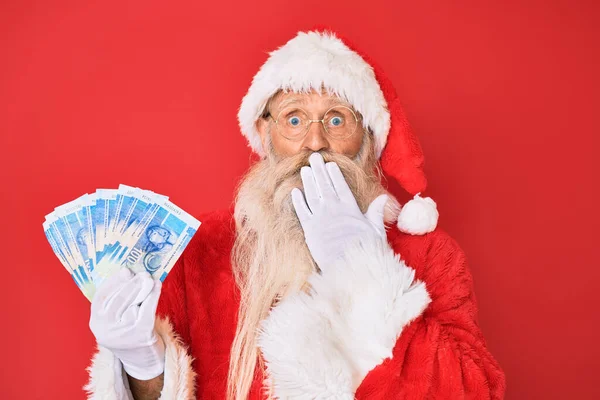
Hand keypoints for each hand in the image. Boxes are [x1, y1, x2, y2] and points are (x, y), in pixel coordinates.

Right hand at [89, 268, 164, 379]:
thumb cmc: (128, 331)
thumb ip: (116, 300)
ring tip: (150, 278)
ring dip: (144, 287)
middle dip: (132, 283)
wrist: (140, 360)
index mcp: (95, 323)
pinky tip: (158, 285)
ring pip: (134, 304)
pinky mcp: (141, 335)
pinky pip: (148, 309)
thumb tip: (129, 272)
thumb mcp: (115, 319)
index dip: (113, 282)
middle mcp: (106, 330)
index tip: (125, 270)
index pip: (101, 298)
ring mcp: (124, 334)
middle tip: (142, 273)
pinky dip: (154, 295)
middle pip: (119, 299)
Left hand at [291, 152, 388, 269]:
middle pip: (324, 185)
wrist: (349, 266)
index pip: (341, 186)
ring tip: (305, 169)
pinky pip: (301, 211)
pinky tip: (295, 191)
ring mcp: (320, 218)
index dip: (335, 174)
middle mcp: (334, 209)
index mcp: (350, 208)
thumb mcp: (376, 230)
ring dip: (308, 181)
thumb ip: (376, 212)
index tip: (331, 164)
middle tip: (314, 157)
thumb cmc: (366, 251)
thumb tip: (383, 197)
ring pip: (312, 194)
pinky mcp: (309, 230)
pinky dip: (298, 201)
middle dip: (319, 170)